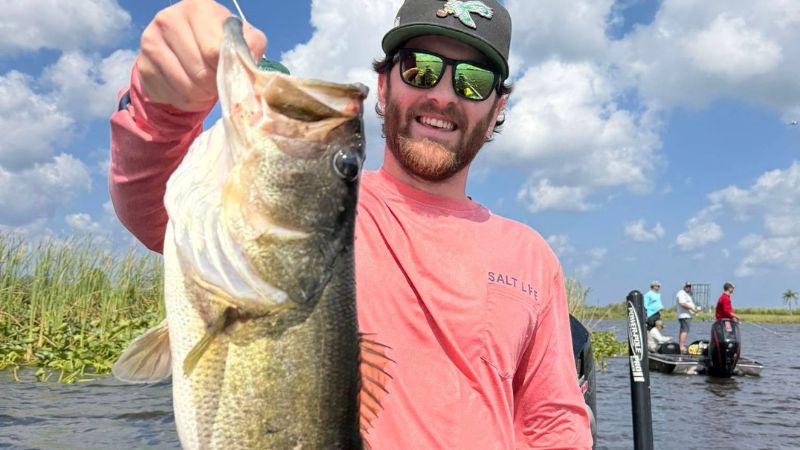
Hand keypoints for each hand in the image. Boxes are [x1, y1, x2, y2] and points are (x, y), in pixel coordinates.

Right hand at [138, 0, 266, 110]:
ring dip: (201, 96)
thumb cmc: (219, 44)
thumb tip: (248, 63)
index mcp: (198, 7)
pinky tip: (189, 91)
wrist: (187, 52)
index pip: (214, 51)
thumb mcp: (242, 39)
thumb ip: (251, 46)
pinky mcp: (143, 64)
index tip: (229, 73)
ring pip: (185, 87)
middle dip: (213, 86)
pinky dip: (185, 101)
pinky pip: (171, 96)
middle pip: (199, 72)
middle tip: (217, 84)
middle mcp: (169, 18)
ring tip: (205, 89)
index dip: (225, 70)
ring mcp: (151, 40)